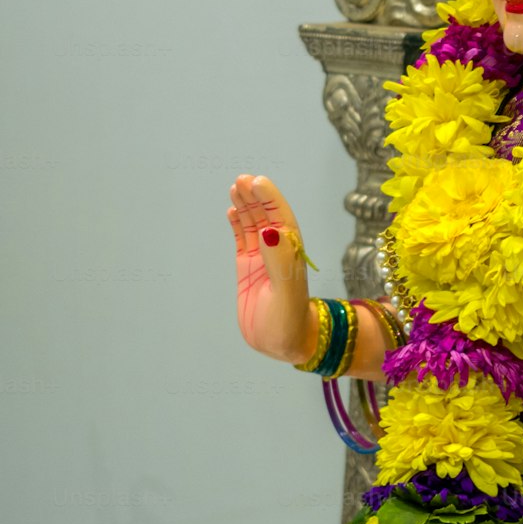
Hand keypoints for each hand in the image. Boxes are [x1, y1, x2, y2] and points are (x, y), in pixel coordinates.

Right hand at [228, 174, 313, 363]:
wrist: (283, 344)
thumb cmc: (289, 322)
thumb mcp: (286, 293)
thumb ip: (279, 262)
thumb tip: (269, 230)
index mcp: (290, 254)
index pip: (280, 219)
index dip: (270, 199)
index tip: (258, 182)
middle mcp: (277, 252)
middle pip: (267, 217)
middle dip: (256, 197)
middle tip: (243, 179)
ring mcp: (262, 260)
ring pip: (254, 225)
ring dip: (246, 206)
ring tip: (236, 187)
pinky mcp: (248, 270)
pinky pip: (242, 241)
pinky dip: (238, 225)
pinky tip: (231, 211)